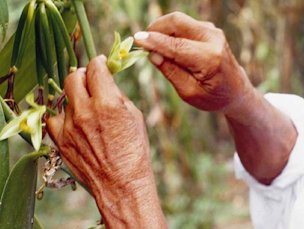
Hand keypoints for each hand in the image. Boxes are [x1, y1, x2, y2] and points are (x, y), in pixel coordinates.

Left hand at [47, 56, 165, 227]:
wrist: (121, 184)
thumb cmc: (134, 151)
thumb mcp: (135, 117)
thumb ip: (117, 96)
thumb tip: (106, 84)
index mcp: (108, 103)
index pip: (96, 69)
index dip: (98, 62)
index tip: (100, 63)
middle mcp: (86, 111)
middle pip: (73, 77)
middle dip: (83, 74)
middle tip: (89, 80)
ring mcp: (70, 126)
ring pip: (64, 97)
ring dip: (75, 96)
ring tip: (85, 105)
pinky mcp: (60, 140)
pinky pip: (54, 118)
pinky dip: (64, 116)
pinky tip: (74, 121)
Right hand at [135, 12, 296, 184]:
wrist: (236, 91)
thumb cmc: (212, 97)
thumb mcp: (189, 92)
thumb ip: (171, 72)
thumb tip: (152, 54)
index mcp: (209, 60)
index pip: (176, 46)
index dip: (154, 41)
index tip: (137, 39)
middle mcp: (213, 40)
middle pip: (177, 21)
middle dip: (156, 27)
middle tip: (143, 40)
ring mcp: (213, 32)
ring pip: (179, 21)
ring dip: (162, 30)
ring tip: (154, 47)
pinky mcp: (209, 30)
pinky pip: (185, 25)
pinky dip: (171, 32)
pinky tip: (167, 47)